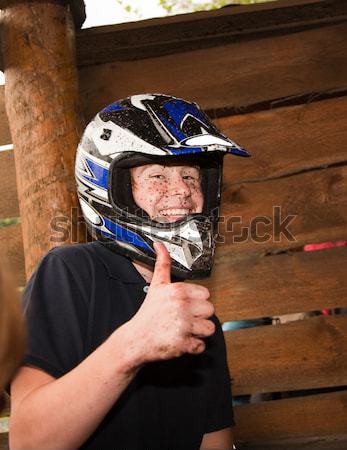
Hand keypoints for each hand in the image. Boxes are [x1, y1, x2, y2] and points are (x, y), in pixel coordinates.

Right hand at [128, 242, 214, 364]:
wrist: (137, 338)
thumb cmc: (149, 313)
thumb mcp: (157, 285)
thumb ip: (162, 263)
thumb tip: (159, 245)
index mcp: (178, 291)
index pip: (206, 294)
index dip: (197, 301)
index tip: (186, 305)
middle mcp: (182, 306)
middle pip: (210, 310)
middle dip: (200, 316)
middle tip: (185, 318)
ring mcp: (183, 325)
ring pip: (210, 328)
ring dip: (200, 331)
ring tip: (185, 329)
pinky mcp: (184, 343)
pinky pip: (202, 345)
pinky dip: (194, 346)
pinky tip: (182, 340)